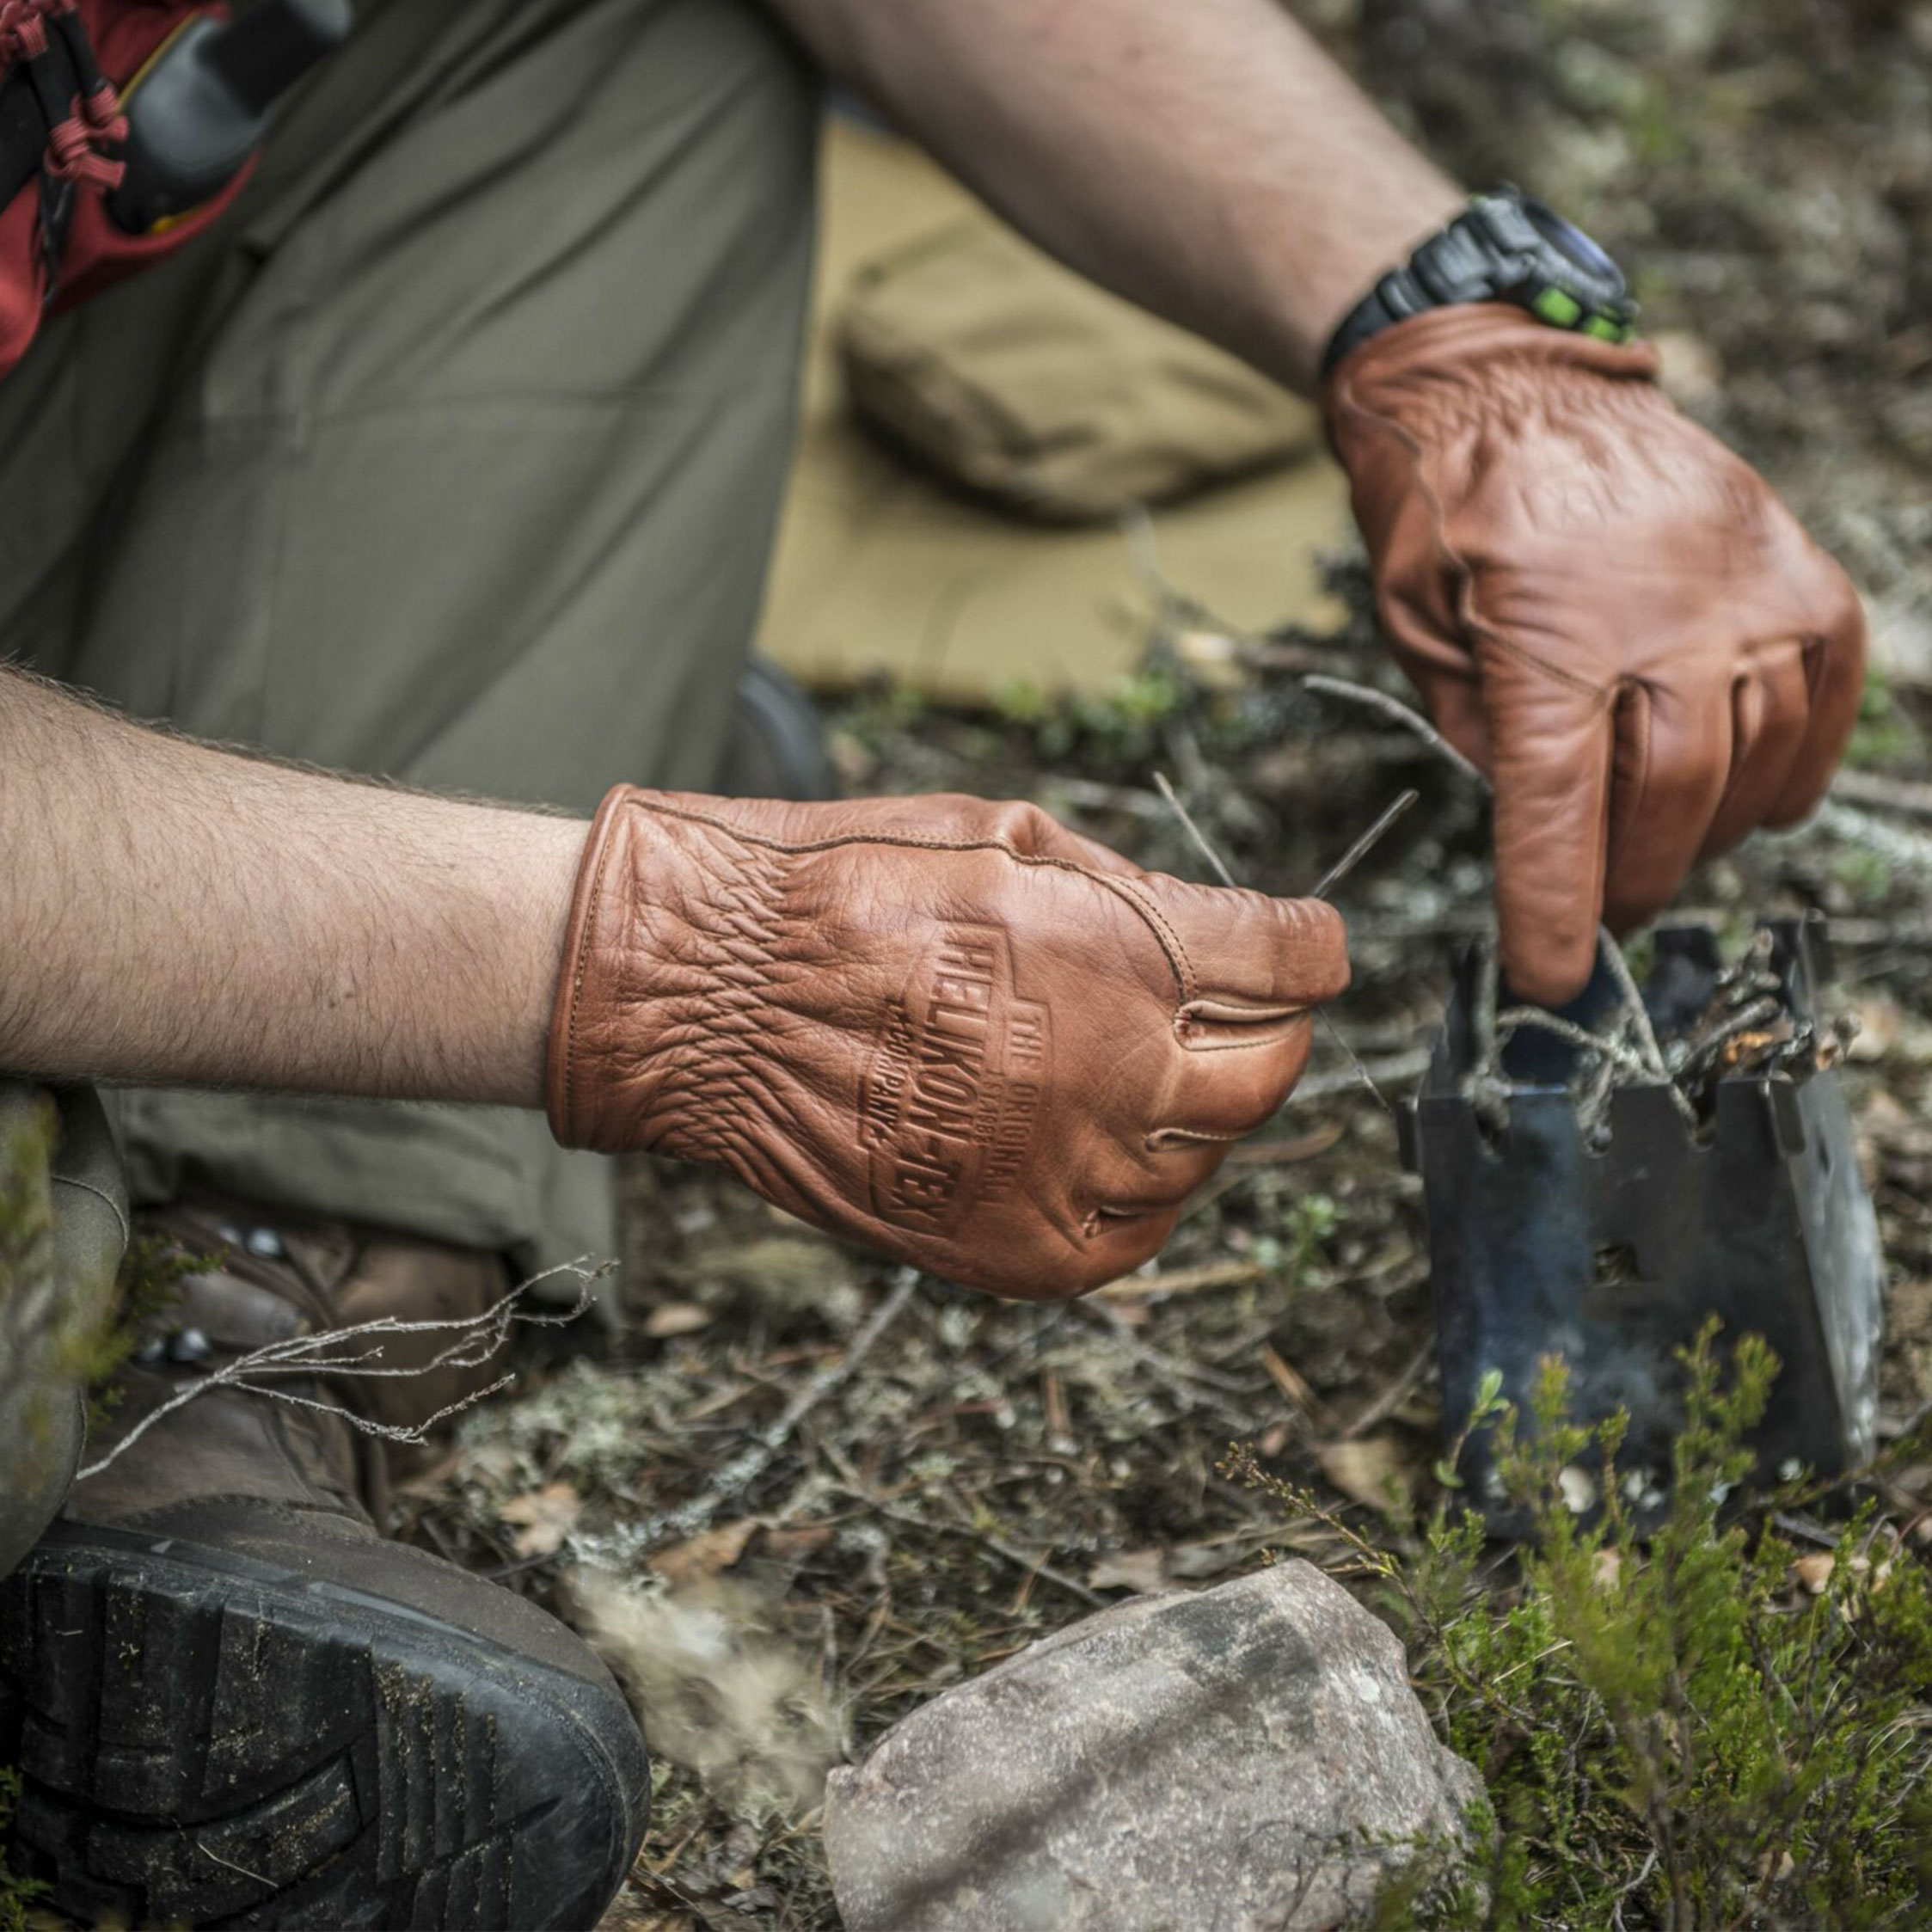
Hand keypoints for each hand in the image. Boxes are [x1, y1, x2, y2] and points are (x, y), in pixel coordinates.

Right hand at [546, 788, 1347, 1297]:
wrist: (704, 1002)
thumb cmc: (838, 894)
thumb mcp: (999, 835)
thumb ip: (1126, 890)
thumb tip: (1206, 928)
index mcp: (1123, 952)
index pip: (1293, 961)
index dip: (1308, 948)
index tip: (1303, 947)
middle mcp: (1116, 1072)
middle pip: (1269, 1071)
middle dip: (1267, 1033)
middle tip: (1235, 1014)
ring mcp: (1068, 1172)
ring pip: (1203, 1157)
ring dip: (1188, 1110)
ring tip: (1123, 1071)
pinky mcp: (1016, 1251)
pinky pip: (1134, 1236)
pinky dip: (1139, 1192)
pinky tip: (1096, 1146)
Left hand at [1325, 306, 1865, 1005]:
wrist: (1507, 377)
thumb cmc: (1443, 513)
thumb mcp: (1417, 632)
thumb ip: (1485, 732)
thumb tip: (1553, 825)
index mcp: (1545, 633)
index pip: (1557, 808)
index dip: (1556, 908)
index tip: (1551, 979)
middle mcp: (1661, 610)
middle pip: (1672, 792)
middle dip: (1637, 878)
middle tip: (1611, 917)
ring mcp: (1743, 582)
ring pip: (1754, 753)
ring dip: (1711, 831)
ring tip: (1669, 856)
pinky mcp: (1794, 564)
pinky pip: (1823, 689)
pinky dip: (1795, 760)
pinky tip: (1755, 798)